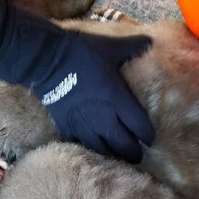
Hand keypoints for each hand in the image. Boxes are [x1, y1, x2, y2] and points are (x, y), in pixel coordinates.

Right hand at [39, 31, 154, 163]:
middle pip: (124, 145)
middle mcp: (104, 119)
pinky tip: (93, 153)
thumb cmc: (82, 52)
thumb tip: (151, 40)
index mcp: (119, 100)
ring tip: (118, 159)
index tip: (149, 138)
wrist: (46, 60)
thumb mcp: (111, 46)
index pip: (140, 127)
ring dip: (114, 156)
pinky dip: (89, 152)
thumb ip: (133, 46)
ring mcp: (85, 126)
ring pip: (104, 151)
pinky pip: (81, 147)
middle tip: (137, 155)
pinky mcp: (67, 128)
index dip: (147, 135)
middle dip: (133, 152)